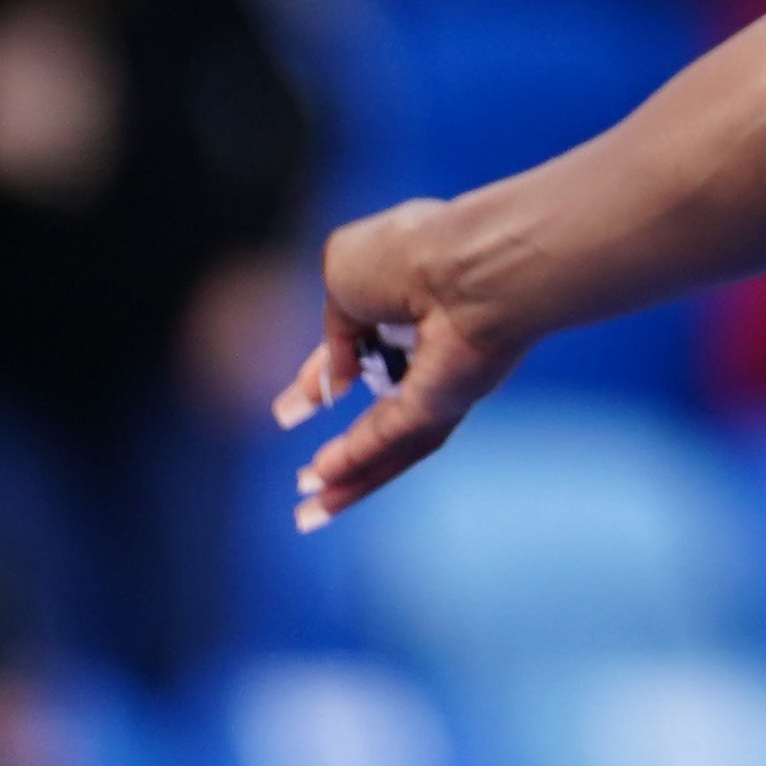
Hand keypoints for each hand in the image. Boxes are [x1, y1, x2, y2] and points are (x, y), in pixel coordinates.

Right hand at [269, 198, 524, 530]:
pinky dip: (358, 462)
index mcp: (411, 291)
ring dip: (350, 477)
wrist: (470, 265)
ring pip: (392, 441)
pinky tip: (324, 483)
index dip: (326, 373)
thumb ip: (334, 326)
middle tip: (304, 480)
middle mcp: (433, 339)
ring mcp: (444, 375)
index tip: (295, 406)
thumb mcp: (342, 272)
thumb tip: (336, 379)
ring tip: (308, 512)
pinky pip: (394, 440)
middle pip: (384, 403)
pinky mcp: (445, 402)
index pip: (362, 343)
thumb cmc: (412, 253)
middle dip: (344, 445)